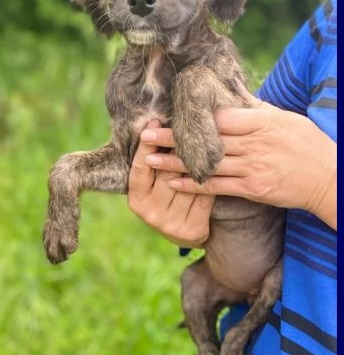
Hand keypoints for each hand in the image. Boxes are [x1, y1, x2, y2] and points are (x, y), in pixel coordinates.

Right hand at [128, 120, 214, 246]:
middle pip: (167, 172)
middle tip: (188, 124)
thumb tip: (156, 124)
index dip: (147, 145)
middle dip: (178, 147)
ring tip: (207, 137)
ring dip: (198, 160)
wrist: (188, 233)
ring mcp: (170, 223)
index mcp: (137, 199)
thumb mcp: (156, 185)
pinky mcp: (191, 229)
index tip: (155, 121)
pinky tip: (218, 162)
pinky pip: (205, 196)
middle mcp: (150, 213)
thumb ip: (154, 163)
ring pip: (188, 183)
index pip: (140, 167)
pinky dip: (212, 179)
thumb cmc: (171, 198)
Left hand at [141, 94, 336, 230]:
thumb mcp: (283, 118)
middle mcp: (254, 144)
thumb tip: (232, 93)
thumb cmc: (307, 144)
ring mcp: (253, 167)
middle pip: (207, 139)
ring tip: (149, 159)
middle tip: (145, 135)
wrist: (327, 178)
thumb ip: (254, 109)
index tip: (169, 115)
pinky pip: (217, 186)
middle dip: (173, 138)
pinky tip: (172, 182)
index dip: (192, 117)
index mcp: (261, 122)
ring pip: (206, 163)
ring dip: (175, 163)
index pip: (220, 117)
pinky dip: (194, 185)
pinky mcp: (252, 189)